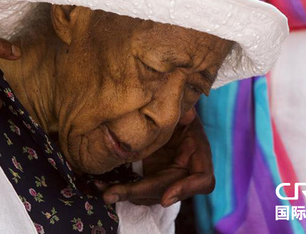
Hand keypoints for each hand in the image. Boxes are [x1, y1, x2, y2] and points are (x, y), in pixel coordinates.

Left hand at [99, 110, 213, 206]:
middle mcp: (185, 170)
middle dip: (138, 193)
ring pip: (148, 194)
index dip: (186, 190)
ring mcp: (168, 177)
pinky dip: (120, 188)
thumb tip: (186, 111)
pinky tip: (102, 186)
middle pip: (165, 190)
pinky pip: (137, 189)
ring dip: (124, 193)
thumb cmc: (177, 106)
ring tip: (102, 189)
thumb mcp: (181, 107)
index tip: (166, 198)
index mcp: (198, 152)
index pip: (203, 179)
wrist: (168, 111)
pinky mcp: (152, 177)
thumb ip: (183, 111)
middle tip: (111, 194)